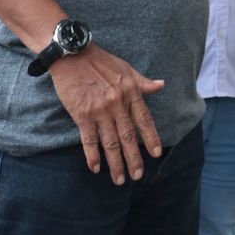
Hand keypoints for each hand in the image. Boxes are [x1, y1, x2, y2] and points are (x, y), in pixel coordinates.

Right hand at [48, 45, 164, 183]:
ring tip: (120, 179)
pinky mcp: (82, 115)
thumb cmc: (101, 61)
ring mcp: (100, 111)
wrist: (73, 55)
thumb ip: (143, 82)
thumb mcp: (126, 69)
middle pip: (128, 136)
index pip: (144, 120)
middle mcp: (118, 104)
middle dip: (134, 158)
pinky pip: (89, 140)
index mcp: (130, 92)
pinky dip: (93, 155)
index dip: (151, 138)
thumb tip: (161, 86)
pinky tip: (96, 168)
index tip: (156, 154)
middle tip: (138, 176)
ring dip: (116, 163)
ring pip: (111, 142)